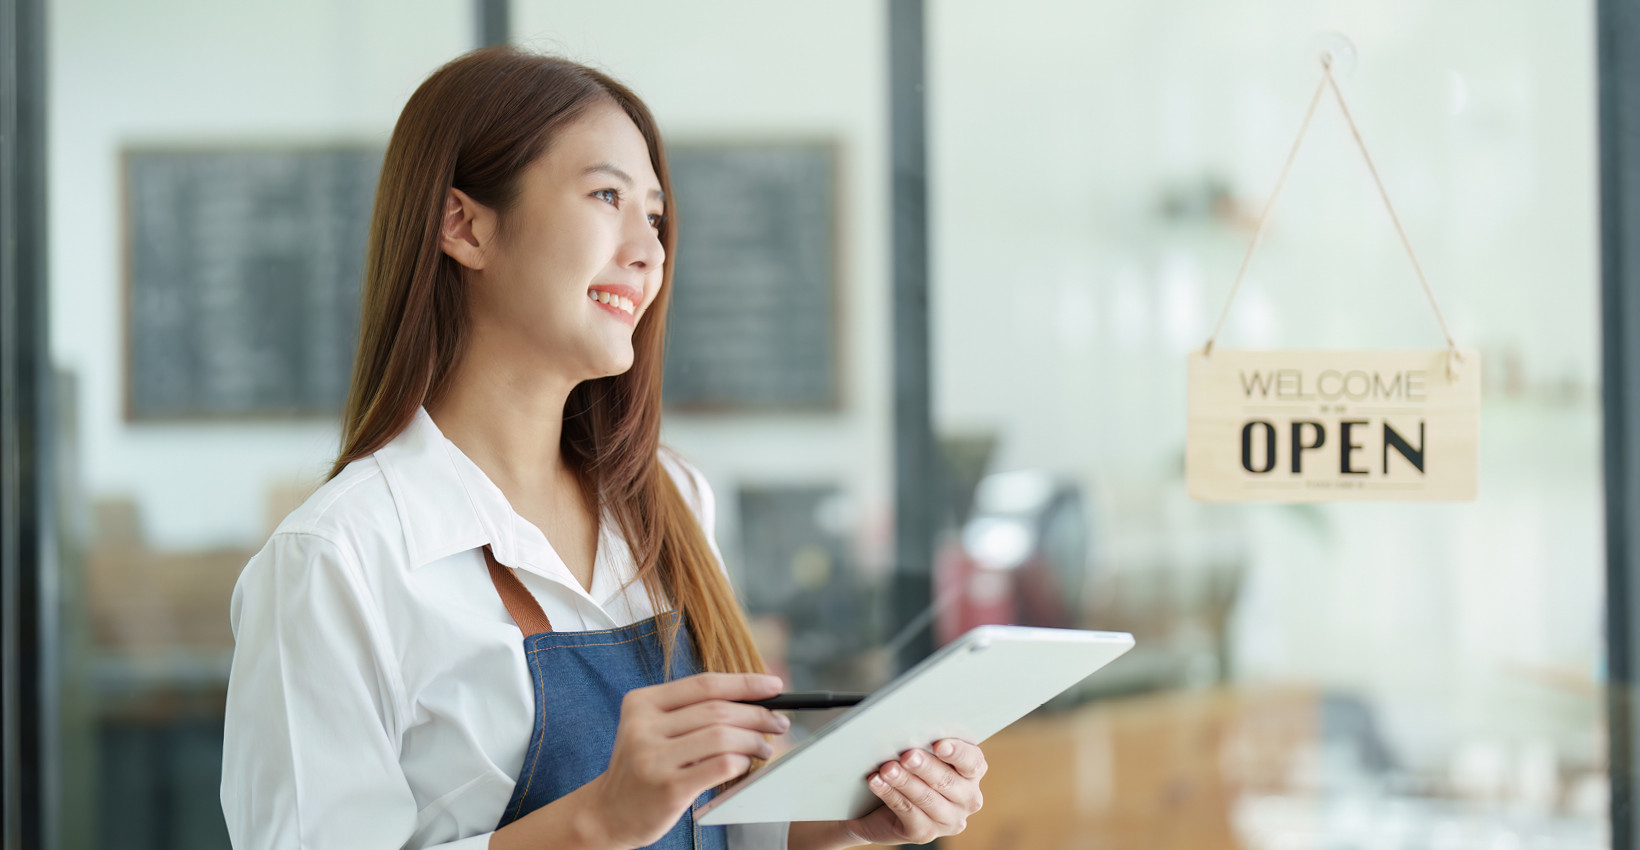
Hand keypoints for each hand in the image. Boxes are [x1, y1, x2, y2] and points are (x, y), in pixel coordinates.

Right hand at [583, 672, 787, 848]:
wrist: (608, 813)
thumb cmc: (642, 768)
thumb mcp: (652, 729)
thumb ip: (691, 712)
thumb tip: (752, 699)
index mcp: (642, 703)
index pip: (704, 684)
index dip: (745, 683)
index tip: (775, 685)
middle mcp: (643, 726)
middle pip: (718, 710)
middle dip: (758, 715)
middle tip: (778, 724)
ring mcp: (653, 758)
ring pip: (723, 737)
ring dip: (754, 741)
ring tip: (764, 749)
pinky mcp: (668, 787)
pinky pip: (720, 766)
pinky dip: (741, 762)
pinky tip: (744, 766)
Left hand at [840, 739, 986, 845]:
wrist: (881, 805)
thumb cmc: (909, 769)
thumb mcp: (921, 754)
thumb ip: (924, 744)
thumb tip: (909, 730)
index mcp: (972, 773)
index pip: (972, 761)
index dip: (957, 752)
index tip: (939, 745)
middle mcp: (967, 798)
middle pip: (947, 781)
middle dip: (926, 767)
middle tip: (907, 755)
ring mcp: (948, 820)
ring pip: (926, 798)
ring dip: (904, 781)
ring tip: (887, 769)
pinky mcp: (925, 833)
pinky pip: (907, 812)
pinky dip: (890, 794)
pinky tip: (877, 782)